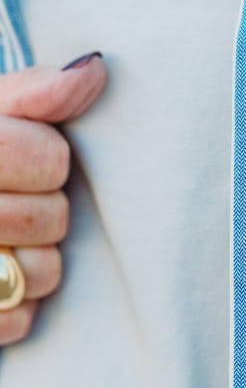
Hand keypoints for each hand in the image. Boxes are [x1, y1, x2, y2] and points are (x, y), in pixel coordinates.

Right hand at [0, 53, 107, 344]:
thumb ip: (36, 93)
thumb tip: (95, 67)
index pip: (46, 157)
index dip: (49, 160)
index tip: (27, 158)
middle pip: (48, 217)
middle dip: (46, 212)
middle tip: (17, 204)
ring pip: (41, 272)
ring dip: (39, 263)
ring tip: (8, 246)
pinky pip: (19, 320)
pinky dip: (20, 308)